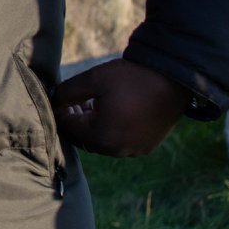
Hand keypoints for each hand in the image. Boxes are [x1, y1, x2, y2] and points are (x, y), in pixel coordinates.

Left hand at [53, 58, 189, 156]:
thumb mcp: (93, 79)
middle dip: (75, 121)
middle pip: (84, 139)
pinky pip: (121, 142)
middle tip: (72, 101)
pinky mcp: (147, 145)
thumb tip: (54, 99)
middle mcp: (118, 150)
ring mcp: (135, 150)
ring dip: (93, 126)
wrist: (174, 78)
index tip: (57, 98)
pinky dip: (111, 129)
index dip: (59, 112)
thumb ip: (68, 92)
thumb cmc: (131, 78)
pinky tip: (111, 110)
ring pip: (103, 142)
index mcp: (102, 137)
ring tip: (90, 104)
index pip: (68, 129)